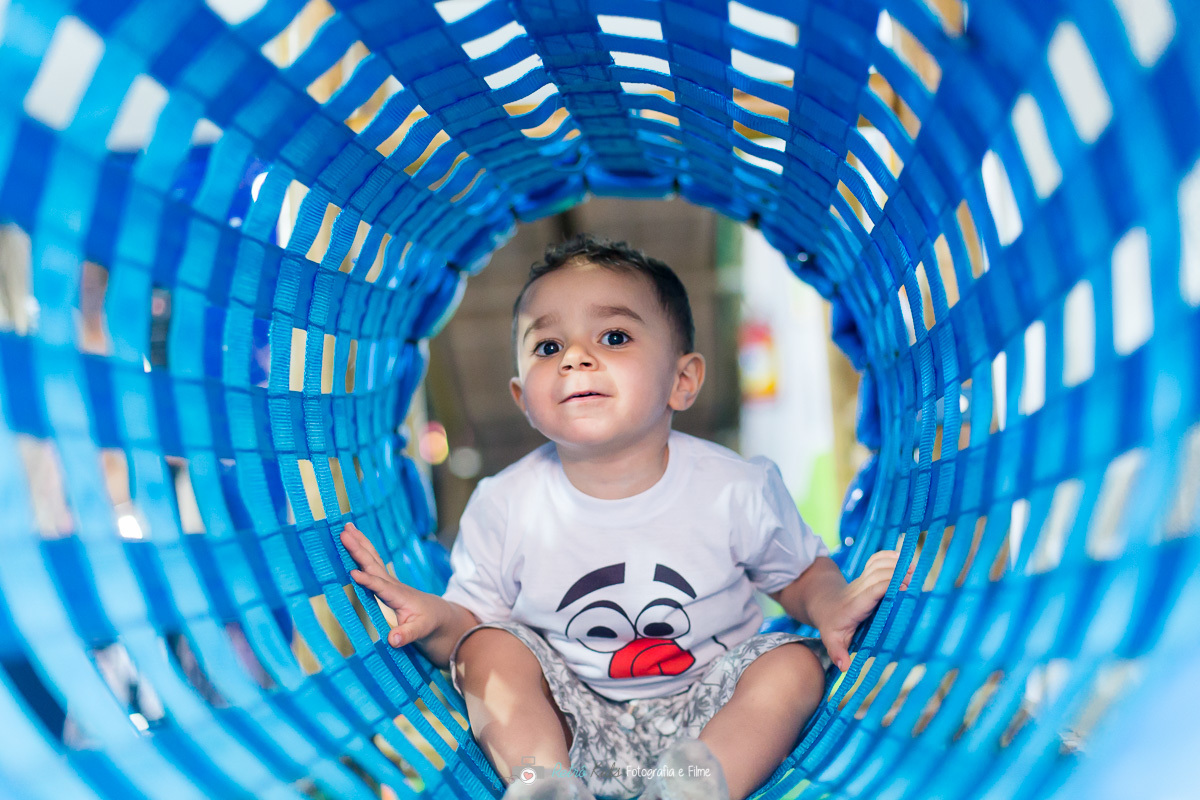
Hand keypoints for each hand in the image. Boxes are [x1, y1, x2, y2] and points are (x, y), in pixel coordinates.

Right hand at [340, 522, 441, 647]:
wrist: (438, 615)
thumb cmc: (429, 623)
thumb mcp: (422, 631)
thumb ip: (407, 634)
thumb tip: (392, 640)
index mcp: (398, 596)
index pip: (380, 587)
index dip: (367, 581)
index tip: (352, 574)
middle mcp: (392, 584)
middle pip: (373, 564)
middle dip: (358, 549)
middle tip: (343, 533)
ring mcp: (388, 581)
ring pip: (372, 559)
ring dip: (360, 543)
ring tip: (346, 527)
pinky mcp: (385, 582)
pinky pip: (371, 563)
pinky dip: (362, 550)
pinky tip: (353, 541)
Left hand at [819, 546, 914, 671]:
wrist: (822, 604)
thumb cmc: (831, 625)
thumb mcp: (831, 640)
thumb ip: (837, 652)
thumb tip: (845, 667)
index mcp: (855, 606)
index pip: (872, 591)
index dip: (888, 586)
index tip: (905, 587)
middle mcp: (859, 589)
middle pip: (877, 574)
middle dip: (896, 573)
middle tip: (916, 579)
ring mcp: (861, 580)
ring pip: (877, 565)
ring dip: (895, 563)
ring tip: (914, 567)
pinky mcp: (865, 575)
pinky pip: (876, 560)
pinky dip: (888, 556)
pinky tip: (901, 557)